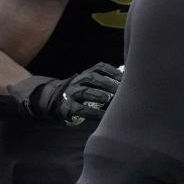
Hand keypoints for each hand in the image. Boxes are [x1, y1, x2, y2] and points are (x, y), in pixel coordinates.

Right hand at [7, 62, 122, 124]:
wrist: (54, 100)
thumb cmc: (82, 91)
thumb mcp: (91, 83)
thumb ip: (107, 80)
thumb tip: (128, 78)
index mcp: (86, 73)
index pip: (100, 67)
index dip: (113, 70)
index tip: (125, 76)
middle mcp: (78, 81)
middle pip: (92, 78)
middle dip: (107, 82)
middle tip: (120, 88)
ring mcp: (71, 93)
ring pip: (84, 92)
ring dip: (97, 94)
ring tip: (108, 98)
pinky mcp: (68, 107)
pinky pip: (80, 109)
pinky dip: (93, 113)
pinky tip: (103, 116)